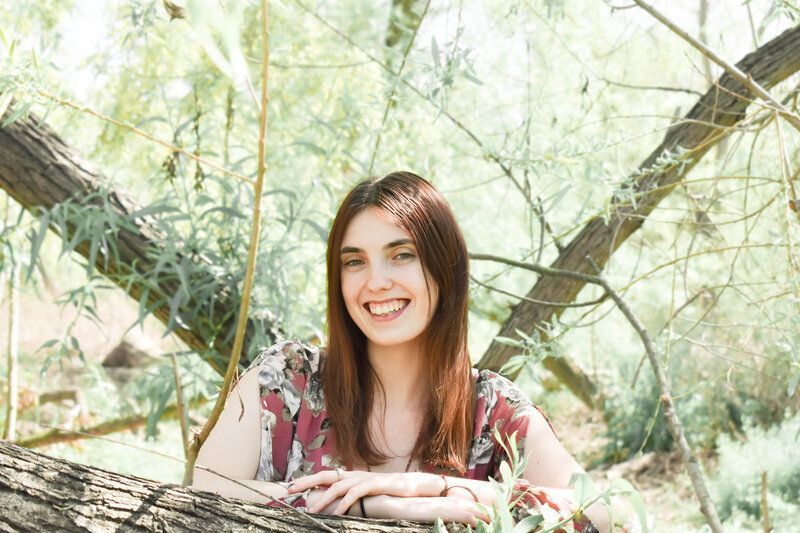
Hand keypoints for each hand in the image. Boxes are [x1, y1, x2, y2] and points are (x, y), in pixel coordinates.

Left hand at [287, 469, 442, 514]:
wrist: (413, 485)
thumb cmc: (388, 492)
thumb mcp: (366, 494)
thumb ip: (350, 496)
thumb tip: (331, 503)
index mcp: (351, 476)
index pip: (324, 476)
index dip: (307, 480)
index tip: (290, 487)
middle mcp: (355, 474)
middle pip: (326, 476)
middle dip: (307, 482)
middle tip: (290, 491)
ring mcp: (365, 478)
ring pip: (339, 486)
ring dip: (323, 498)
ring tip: (312, 509)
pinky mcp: (375, 484)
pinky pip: (356, 493)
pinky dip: (344, 502)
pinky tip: (337, 512)